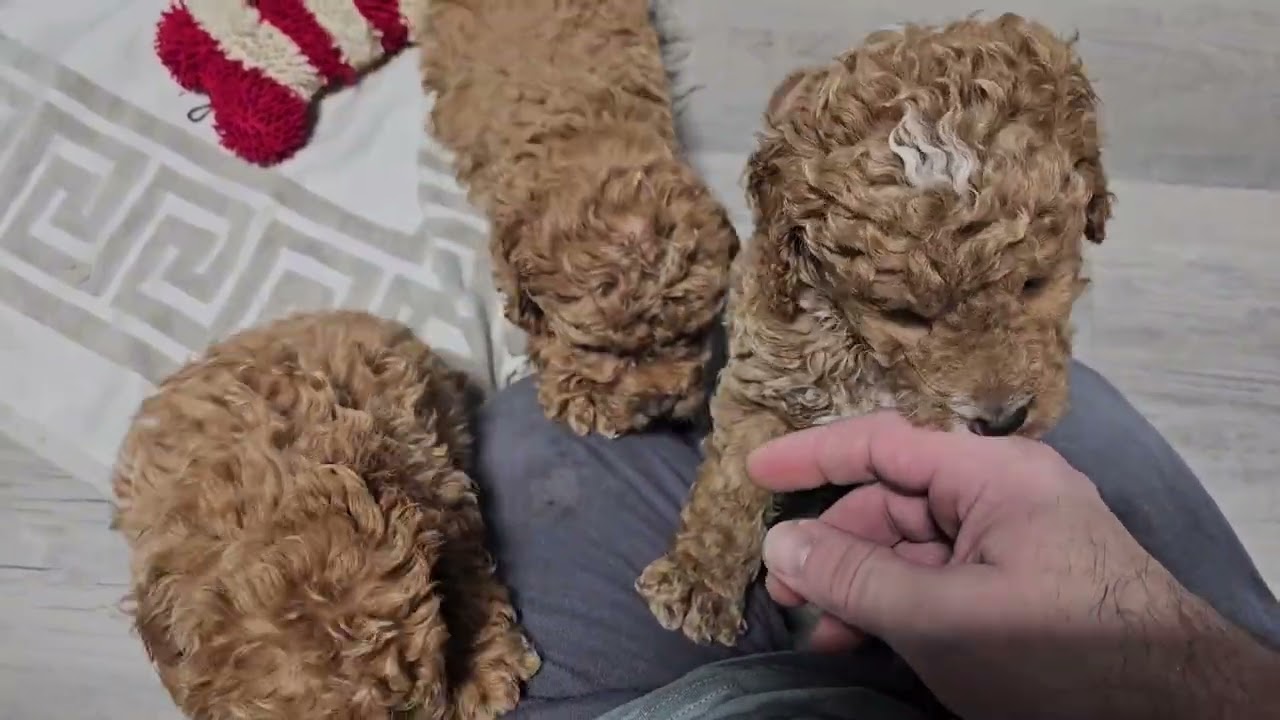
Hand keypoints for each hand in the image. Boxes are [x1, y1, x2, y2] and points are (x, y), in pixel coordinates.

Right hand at [748, 412, 1277, 719]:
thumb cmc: (1059, 652)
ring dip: (860, 585)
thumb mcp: (941, 617)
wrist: (1174, 712)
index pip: (884, 442)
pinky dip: (897, 605)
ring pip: (909, 547)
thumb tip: (779, 541)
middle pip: (891, 501)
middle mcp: (1000, 494)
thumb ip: (854, 578)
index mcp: (992, 474)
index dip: (812, 454)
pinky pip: (937, 579)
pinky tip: (863, 638)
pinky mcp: (1016, 584)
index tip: (752, 471)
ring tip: (820, 631)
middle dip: (833, 545)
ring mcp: (1010, 541)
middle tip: (784, 589)